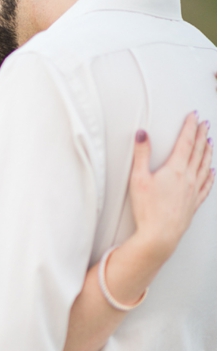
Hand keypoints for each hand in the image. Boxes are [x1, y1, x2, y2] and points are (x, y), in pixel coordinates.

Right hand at [128, 113, 213, 261]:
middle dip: (201, 136)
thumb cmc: (148, 209)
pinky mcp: (194, 203)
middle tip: (205, 124)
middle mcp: (189, 178)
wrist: (160, 235)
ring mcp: (194, 191)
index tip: (194, 116)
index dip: (190, 127)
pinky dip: (211, 175)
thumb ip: (141, 154)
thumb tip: (142, 134)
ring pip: (204, 166)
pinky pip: (207, 185)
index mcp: (176, 169)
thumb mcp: (138, 179)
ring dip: (208, 152)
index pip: (185, 142)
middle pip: (198, 151)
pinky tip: (212, 172)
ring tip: (210, 142)